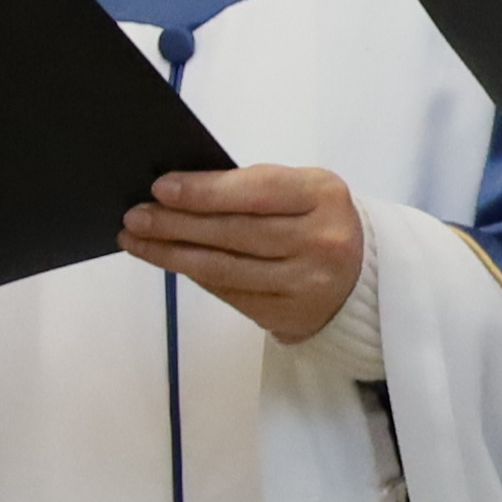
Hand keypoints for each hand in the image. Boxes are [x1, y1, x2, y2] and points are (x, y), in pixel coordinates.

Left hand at [127, 159, 366, 346]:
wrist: (365, 277)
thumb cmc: (319, 222)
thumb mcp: (303, 191)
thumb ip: (252, 189)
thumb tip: (179, 193)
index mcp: (325, 196)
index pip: (258, 191)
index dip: (206, 191)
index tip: (161, 187)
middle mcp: (321, 241)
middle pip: (235, 232)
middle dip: (177, 223)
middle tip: (136, 216)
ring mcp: (306, 283)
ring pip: (224, 268)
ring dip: (172, 253)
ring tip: (136, 239)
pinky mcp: (288, 314)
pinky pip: (228, 292)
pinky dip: (194, 275)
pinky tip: (171, 261)